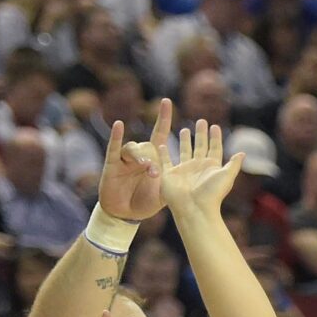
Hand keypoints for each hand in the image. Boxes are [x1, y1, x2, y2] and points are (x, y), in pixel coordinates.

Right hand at [96, 98, 173, 223]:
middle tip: (154, 173)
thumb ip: (181, 181)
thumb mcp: (168, 192)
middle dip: (151, 158)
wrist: (126, 215)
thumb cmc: (146, 202)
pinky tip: (118, 126)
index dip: (163, 118)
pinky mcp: (112, 166)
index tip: (167, 101)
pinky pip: (114, 148)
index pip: (159, 134)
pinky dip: (116, 137)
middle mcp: (140, 156)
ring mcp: (125, 160)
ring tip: (144, 168)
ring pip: (133, 149)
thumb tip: (204, 174)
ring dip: (139, 157)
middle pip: (147, 146)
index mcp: (154, 159)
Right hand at [160, 120, 245, 214]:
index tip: (215, 126)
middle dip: (201, 134)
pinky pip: (165, 161)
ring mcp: (184, 170)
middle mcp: (198, 167)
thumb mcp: (226, 176)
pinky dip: (163, 153)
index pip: (214, 149)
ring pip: (184, 151)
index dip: (215, 138)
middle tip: (201, 121)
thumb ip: (233, 164)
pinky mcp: (170, 174)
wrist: (194, 209)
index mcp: (211, 167)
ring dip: (184, 141)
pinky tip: (161, 144)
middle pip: (200, 147)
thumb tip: (243, 153)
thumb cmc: (212, 194)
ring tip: (184, 129)